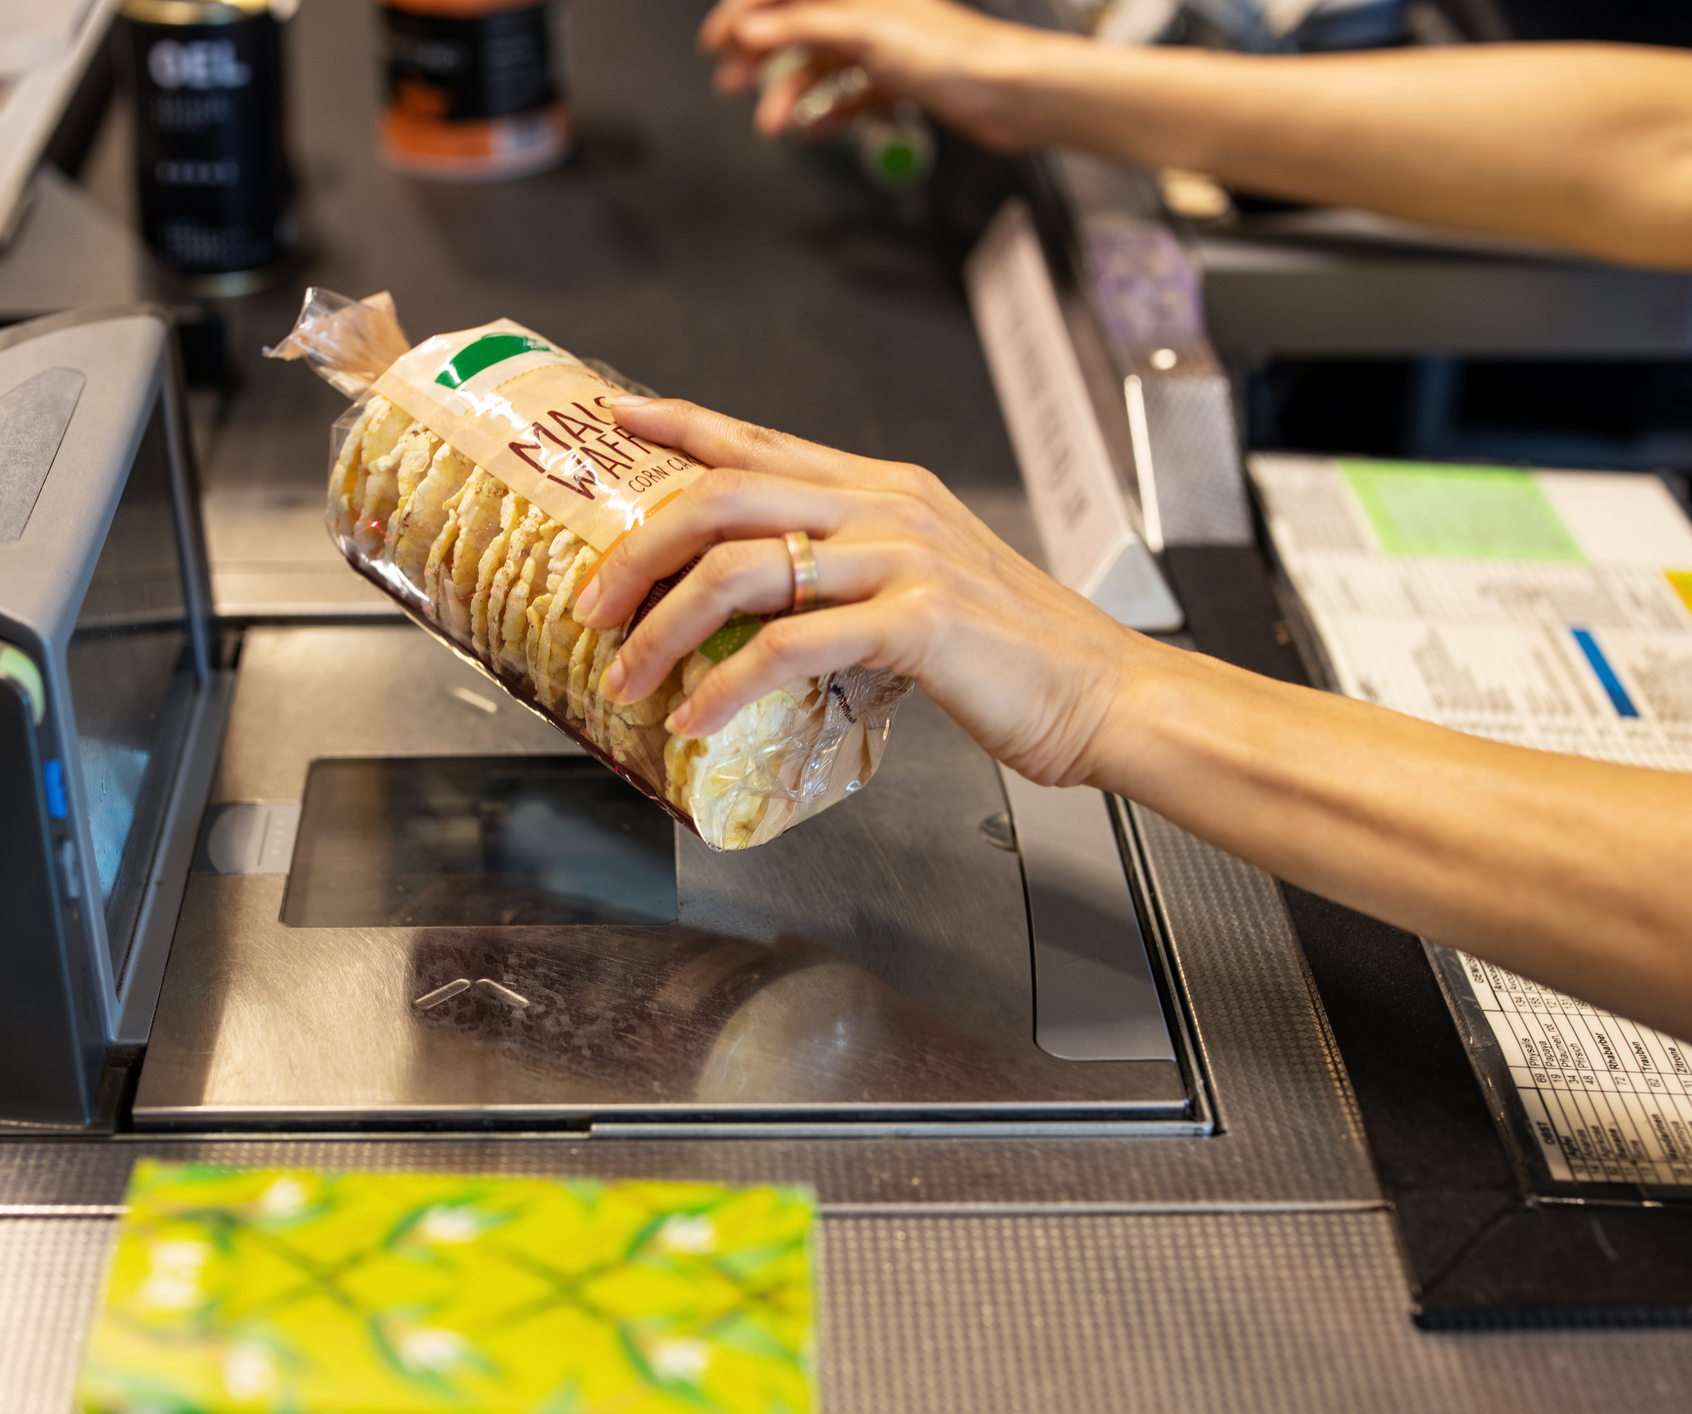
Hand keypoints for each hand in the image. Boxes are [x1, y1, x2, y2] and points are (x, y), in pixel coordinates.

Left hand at [571, 397, 1164, 787]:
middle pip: (724, 497)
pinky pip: (789, 645)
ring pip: (740, 569)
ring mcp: (901, 558)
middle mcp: (885, 507)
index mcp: (883, 489)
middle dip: (639, 550)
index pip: (759, 441)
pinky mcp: (915, 621)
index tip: (616, 416)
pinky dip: (727, 685)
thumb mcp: (920, 588)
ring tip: (626, 675)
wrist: (1105, 694)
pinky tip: (697, 718)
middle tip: (591, 602)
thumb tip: (760, 611)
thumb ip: (846, 578)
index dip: (680, 424)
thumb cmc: (1014, 654)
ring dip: (664, 628)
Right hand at [699, 0, 1075, 148]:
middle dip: (761, 59)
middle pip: (797, 28)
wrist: (1008, 94)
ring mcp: (883, 46)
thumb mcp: (865, 33)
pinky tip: (814, 129)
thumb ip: (805, 28)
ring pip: (821, 66)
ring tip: (773, 123)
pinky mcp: (899, 80)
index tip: (716, 43)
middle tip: (732, 85)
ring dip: (791, 95)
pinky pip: (849, 95)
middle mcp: (868, 11)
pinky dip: (828, 112)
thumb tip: (752, 31)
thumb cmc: (954, 55)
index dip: (745, 15)